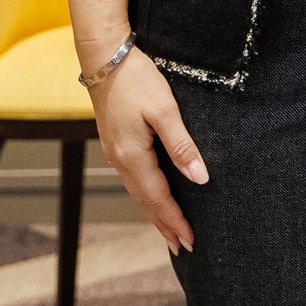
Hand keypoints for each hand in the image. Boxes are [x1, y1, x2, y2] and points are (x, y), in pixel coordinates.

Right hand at [86, 44, 205, 253]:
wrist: (105, 57)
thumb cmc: (137, 79)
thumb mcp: (164, 109)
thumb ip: (181, 145)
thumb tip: (200, 178)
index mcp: (133, 156)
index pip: (158, 198)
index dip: (175, 221)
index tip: (190, 240)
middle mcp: (120, 160)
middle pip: (145, 202)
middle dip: (164, 225)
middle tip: (183, 247)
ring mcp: (115, 152)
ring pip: (137, 192)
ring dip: (154, 213)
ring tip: (169, 231)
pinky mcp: (116, 142)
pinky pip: (133, 179)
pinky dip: (145, 195)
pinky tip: (152, 197)